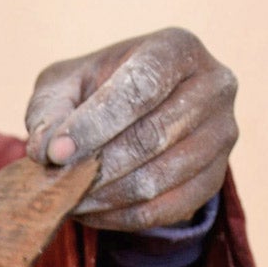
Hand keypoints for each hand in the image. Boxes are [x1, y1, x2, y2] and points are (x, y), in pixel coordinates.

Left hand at [24, 27, 236, 230]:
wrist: (138, 114)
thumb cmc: (97, 91)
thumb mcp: (66, 84)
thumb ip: (50, 109)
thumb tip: (45, 150)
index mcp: (176, 48)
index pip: (140, 88)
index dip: (94, 124)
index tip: (55, 153)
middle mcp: (213, 86)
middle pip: (152, 137)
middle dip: (96, 166)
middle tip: (57, 183)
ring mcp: (222, 134)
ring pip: (158, 179)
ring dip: (104, 197)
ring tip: (68, 197)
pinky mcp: (215, 177)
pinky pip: (165, 210)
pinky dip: (120, 217)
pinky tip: (90, 211)